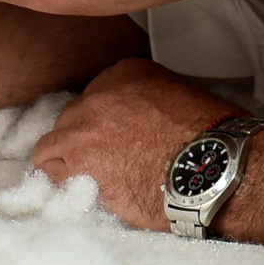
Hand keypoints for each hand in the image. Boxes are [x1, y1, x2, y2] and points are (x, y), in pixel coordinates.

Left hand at [30, 57, 236, 231]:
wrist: (212, 169)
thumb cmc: (210, 137)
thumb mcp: (183, 97)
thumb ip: (150, 102)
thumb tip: (143, 120)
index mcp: (126, 74)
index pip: (96, 95)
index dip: (104, 120)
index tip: (115, 135)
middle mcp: (99, 97)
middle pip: (71, 119)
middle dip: (84, 139)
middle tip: (107, 158)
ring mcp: (84, 131)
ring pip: (51, 146)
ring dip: (66, 160)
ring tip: (90, 177)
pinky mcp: (77, 167)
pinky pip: (51, 174)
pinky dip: (64, 183)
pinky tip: (86, 190)